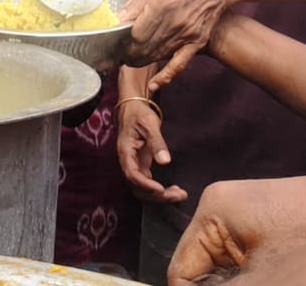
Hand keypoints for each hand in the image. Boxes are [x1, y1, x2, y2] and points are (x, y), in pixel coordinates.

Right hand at [116, 87, 186, 204]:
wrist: (132, 108)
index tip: (161, 189)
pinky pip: (148, 183)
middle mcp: (128, 163)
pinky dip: (161, 190)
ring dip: (160, 196)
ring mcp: (134, 165)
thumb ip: (157, 143)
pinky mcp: (141, 166)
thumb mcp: (149, 124)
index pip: (132, 174)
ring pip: (143, 189)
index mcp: (125, 152)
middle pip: (138, 188)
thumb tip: (165, 161)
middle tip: (178, 196)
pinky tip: (174, 190)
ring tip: (180, 195)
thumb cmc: (139, 114)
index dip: (145, 184)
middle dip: (156, 196)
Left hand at [121, 0, 235, 88]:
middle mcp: (171, 24)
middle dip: (129, 52)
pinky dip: (166, 76)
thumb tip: (123, 18)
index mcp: (160, 5)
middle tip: (121, 52)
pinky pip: (179, 64)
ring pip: (157, 57)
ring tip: (131, 60)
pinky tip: (155, 84)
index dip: (124, 38)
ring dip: (141, 61)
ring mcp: (185, 36)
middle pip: (143, 48)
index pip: (135, 33)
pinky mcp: (195, 43)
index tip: (118, 38)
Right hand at [168, 172, 305, 283]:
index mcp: (212, 213)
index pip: (181, 274)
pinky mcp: (264, 230)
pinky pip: (243, 267)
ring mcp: (243, 220)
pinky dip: (254, 281)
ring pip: (223, 275)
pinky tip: (278, 280)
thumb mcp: (267, 275)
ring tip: (273, 280)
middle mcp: (221, 212)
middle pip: (199, 274)